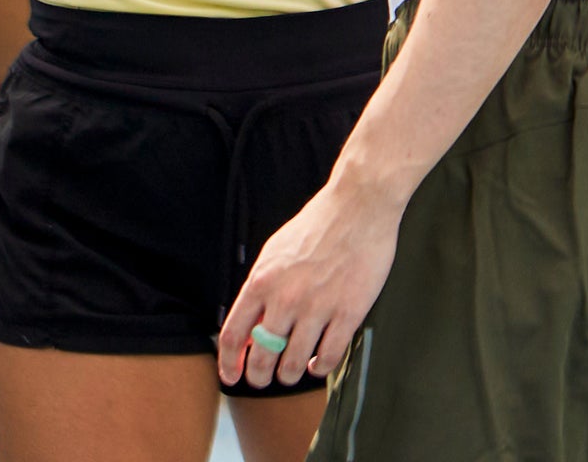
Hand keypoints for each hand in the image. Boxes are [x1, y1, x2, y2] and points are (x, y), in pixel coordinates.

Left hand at [217, 173, 402, 390]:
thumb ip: (260, 289)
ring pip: (295, 364)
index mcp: (262, 281)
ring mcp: (318, 307)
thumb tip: (249, 324)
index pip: (233, 334)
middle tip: (262, 381)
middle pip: (262, 357)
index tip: (231, 375)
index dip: (229, 362)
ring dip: (290, 375)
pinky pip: (329, 356)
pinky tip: (318, 364)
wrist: (358, 206)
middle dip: (259, 377)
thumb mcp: (274, 252)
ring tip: (292, 373)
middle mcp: (286, 298)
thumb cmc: (317, 226)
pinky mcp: (348, 312)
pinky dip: (320, 367)